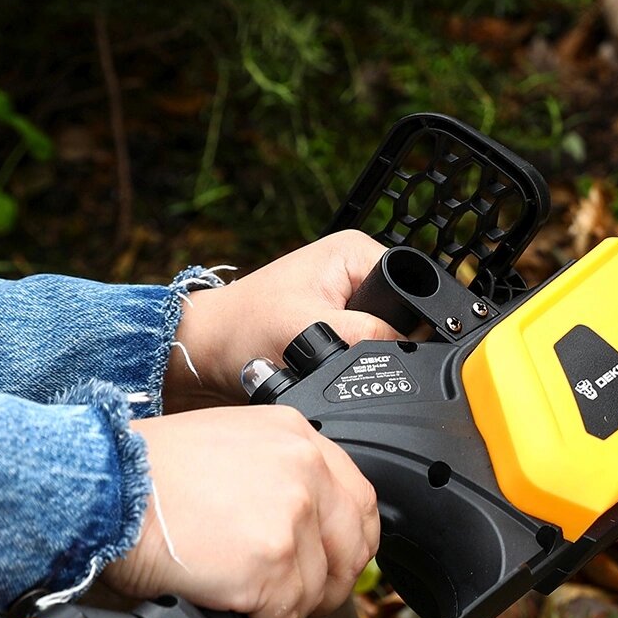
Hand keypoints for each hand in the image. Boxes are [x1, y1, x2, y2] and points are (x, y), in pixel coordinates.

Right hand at [102, 407, 378, 617]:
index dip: (352, 543)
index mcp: (295, 437)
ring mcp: (291, 516)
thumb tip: (298, 522)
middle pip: (351, 548)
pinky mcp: (271, 563)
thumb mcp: (227, 445)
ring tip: (250, 614)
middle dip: (328, 585)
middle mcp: (304, 470)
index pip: (359, 499)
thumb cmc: (142, 472)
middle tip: (296, 602)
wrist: (101, 487)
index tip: (336, 565)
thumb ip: (274, 474)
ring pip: (314, 589)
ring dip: (284, 613)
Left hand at [165, 230, 398, 410]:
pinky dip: (349, 362)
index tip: (380, 344)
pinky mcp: (335, 325)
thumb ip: (369, 337)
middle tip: (340, 350)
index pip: (411, 287)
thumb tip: (411, 355)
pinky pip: (363, 348)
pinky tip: (325, 364)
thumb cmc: (242, 330)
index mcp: (355, 252)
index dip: (408, 323)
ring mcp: (345, 299)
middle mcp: (354, 271)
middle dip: (382, 341)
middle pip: (400, 316)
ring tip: (326, 356)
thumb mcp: (314, 330)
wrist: (206, 354)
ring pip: (384, 338)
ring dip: (362, 354)